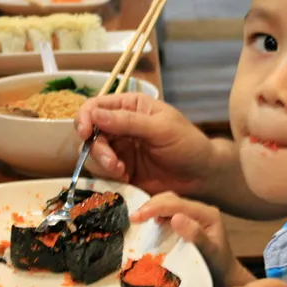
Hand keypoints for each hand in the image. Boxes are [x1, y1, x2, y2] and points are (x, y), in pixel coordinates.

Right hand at [74, 93, 214, 196]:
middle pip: (89, 132)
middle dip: (97, 148)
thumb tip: (94, 114)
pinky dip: (109, 176)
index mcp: (130, 106)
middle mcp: (120, 126)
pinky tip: (126, 179)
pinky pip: (102, 172)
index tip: (85, 133)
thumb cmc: (188, 145)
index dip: (85, 118)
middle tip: (113, 163)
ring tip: (122, 172)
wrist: (202, 176)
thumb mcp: (161, 129)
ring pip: (93, 154)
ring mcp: (120, 149)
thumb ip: (128, 122)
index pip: (95, 106)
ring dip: (103, 164)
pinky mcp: (121, 170)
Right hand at [131, 191, 249, 286]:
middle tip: (133, 218)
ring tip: (137, 219)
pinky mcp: (187, 221)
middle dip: (151, 205)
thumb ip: (195, 235)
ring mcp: (194, 214)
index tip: (136, 217)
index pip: (177, 204)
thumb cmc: (217, 267)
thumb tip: (175, 218)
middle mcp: (201, 210)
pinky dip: (156, 214)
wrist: (224, 276)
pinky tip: (148, 223)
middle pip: (172, 199)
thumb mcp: (209, 253)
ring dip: (152, 208)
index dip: (155, 208)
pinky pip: (169, 212)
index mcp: (207, 214)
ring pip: (169, 203)